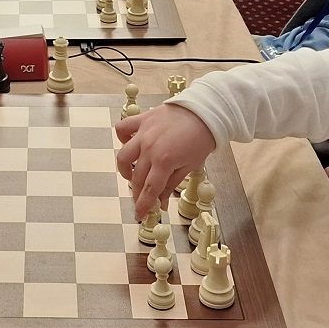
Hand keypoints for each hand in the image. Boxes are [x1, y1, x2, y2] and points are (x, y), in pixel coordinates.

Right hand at [115, 103, 217, 222]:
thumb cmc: (201, 140)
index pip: (149, 190)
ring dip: (125, 170)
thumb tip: (161, 203)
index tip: (139, 216)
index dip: (143, 205)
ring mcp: (143, 133)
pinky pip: (123, 129)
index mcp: (164, 161)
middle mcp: (150, 148)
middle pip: (136, 177)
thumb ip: (171, 184)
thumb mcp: (190, 166)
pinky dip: (123, 139)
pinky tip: (131, 145)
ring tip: (132, 175)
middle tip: (141, 199)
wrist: (205, 111)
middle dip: (137, 192)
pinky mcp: (142, 119)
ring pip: (123, 156)